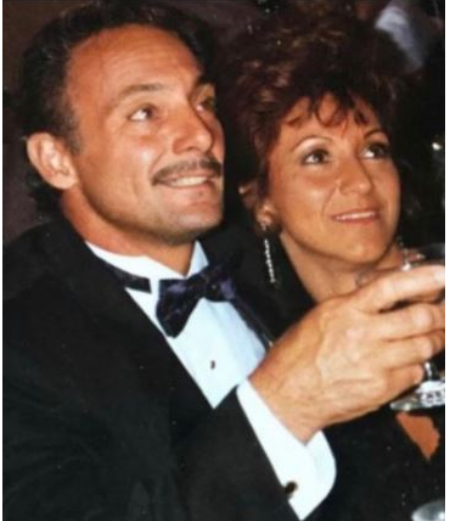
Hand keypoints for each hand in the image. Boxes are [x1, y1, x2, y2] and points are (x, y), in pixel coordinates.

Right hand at [250, 265, 444, 441]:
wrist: (287, 394)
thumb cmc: (297, 356)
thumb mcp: (320, 316)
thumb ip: (354, 305)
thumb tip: (384, 295)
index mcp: (345, 312)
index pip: (391, 288)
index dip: (422, 279)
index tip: (441, 276)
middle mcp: (363, 334)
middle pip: (419, 318)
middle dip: (439, 314)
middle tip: (442, 312)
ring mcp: (375, 363)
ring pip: (424, 346)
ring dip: (434, 339)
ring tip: (433, 335)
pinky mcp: (382, 388)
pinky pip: (415, 372)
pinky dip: (417, 364)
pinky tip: (409, 361)